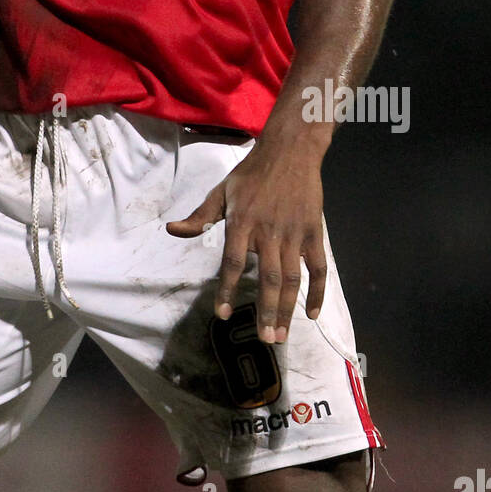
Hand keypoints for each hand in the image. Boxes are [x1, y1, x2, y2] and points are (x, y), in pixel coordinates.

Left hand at [165, 137, 327, 343]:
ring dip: (289, 309)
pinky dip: (318, 291)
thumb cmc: (251, 173)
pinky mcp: (313, 232)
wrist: (289, 151)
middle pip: (268, 277)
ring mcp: (293, 233)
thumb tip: (172, 231)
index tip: (223, 314)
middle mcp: (268, 231)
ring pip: (292, 277)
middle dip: (267, 311)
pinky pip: (318, 267)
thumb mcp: (222, 191)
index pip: (232, 262)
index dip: (227, 289)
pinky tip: (312, 314)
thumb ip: (200, 217)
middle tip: (266, 340)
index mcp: (241, 222)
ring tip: (282, 335)